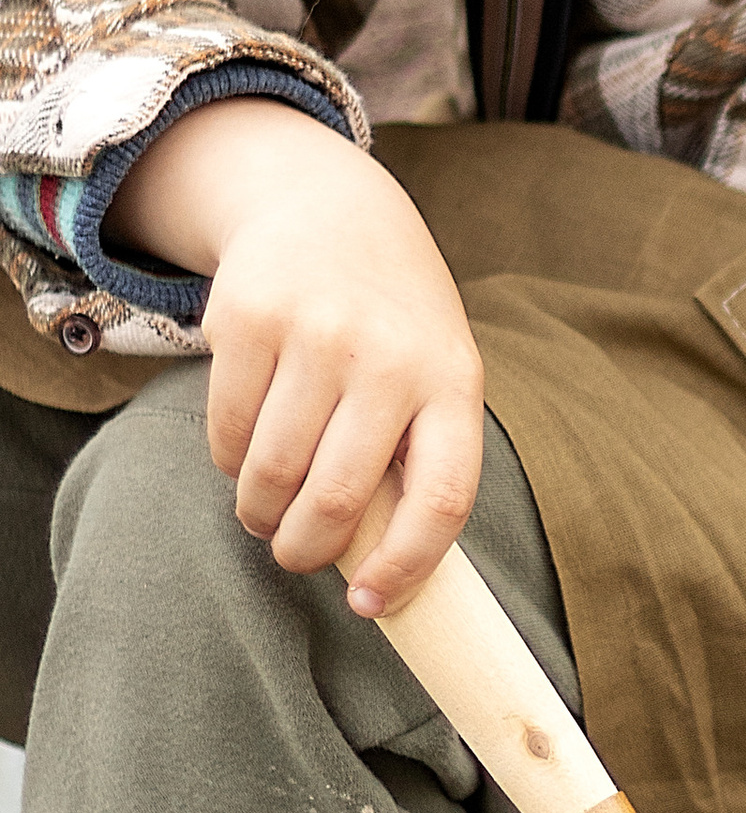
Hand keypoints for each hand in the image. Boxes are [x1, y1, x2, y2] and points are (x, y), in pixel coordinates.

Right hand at [108, 98, 482, 614]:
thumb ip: (416, 452)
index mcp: (453, 380)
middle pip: (335, 499)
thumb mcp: (434, 369)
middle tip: (294, 555)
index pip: (442, 498)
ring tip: (265, 509)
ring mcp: (316, 333)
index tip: (368, 605)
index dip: (405, 566)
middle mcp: (389, 356)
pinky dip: (228, 461)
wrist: (329, 207)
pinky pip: (225, 433)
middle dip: (304, 550)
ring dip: (260, 511)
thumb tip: (376, 568)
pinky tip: (246, 447)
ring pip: (270, 472)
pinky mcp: (248, 318)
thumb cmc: (391, 319)